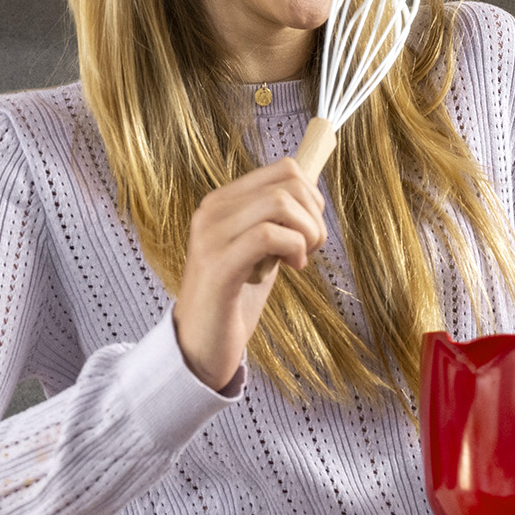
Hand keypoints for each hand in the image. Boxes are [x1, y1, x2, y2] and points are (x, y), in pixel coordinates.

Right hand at [172, 156, 326, 391]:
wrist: (200, 346)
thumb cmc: (235, 297)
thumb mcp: (260, 249)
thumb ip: (277, 220)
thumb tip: (313, 192)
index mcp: (222, 201)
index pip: (285, 168)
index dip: (312, 196)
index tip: (309, 229)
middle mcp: (212, 211)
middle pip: (289, 183)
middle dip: (314, 216)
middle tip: (308, 249)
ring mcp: (212, 236)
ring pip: (280, 204)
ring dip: (306, 233)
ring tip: (300, 260)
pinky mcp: (218, 265)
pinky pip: (267, 235)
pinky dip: (293, 249)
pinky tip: (292, 268)